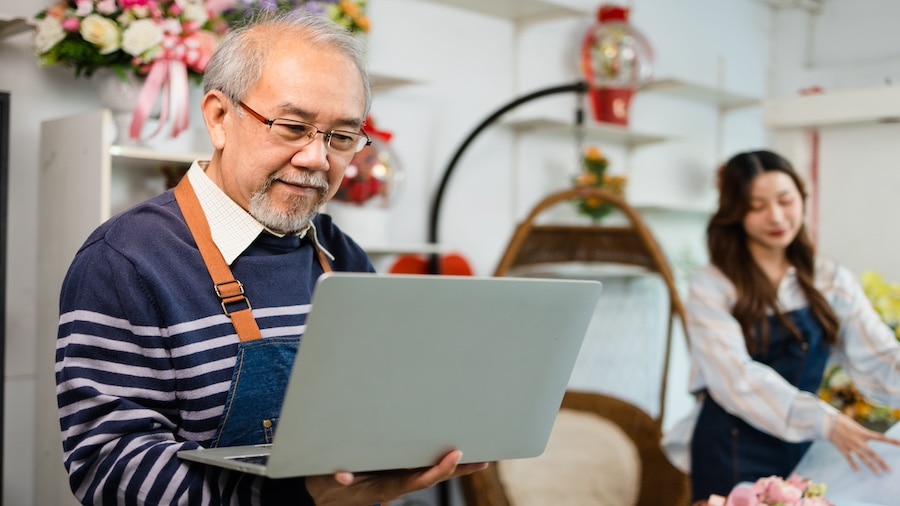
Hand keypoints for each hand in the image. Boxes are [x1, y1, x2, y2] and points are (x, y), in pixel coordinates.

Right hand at [305, 450, 487, 505]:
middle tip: (483, 461)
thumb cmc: (328, 485)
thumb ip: (339, 478)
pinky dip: (439, 464)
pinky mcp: (395, 474)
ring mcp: (398, 480)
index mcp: (387, 486)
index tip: (455, 455)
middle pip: (433, 476)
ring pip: (430, 473)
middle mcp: (397, 484)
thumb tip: (342, 476)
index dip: (439, 469)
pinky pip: (420, 469)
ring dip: (454, 467)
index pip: (419, 479)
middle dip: (458, 470)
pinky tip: (454, 457)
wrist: (322, 495)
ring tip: (478, 458)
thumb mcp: (331, 481)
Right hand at [828, 413, 899, 472]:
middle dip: (881, 462)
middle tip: (889, 470)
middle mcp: (859, 441)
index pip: (881, 437)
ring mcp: (851, 446)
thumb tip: (866, 437)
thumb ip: (862, 432)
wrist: (827, 422)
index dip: (891, 441)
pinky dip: (853, 465)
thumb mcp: (855, 425)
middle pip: (873, 454)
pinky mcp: (843, 449)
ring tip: (878, 472)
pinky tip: (857, 471)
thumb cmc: (841, 421)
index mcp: (863, 433)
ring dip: (871, 466)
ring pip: (863, 458)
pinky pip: (850, 459)